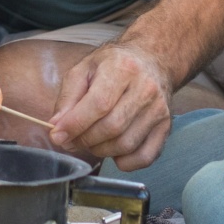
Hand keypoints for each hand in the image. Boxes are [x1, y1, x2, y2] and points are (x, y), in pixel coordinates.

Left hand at [48, 41, 175, 169]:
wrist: (151, 61)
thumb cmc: (114, 65)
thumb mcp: (84, 70)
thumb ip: (68, 98)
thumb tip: (57, 127)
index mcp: (123, 68)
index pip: (99, 104)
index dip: (75, 124)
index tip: (58, 135)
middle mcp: (145, 89)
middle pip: (112, 127)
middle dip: (85, 140)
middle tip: (72, 139)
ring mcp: (159, 110)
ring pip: (126, 145)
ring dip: (101, 151)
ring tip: (91, 141)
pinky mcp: (166, 127)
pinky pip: (144, 157)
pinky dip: (124, 162)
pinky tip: (113, 150)